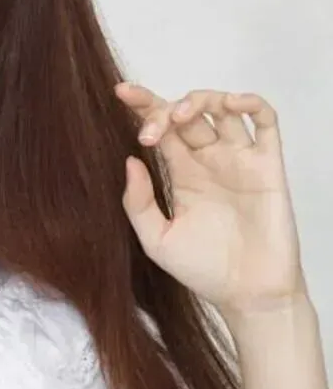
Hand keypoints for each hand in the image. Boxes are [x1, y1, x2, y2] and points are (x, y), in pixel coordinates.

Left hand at [114, 83, 308, 322]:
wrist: (248, 295)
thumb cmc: (205, 270)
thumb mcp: (157, 239)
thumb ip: (139, 202)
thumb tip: (129, 160)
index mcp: (181, 173)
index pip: (160, 127)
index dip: (142, 105)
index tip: (120, 93)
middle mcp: (209, 160)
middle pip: (186, 112)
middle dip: (164, 108)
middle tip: (150, 130)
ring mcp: (238, 159)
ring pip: (223, 108)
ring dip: (201, 99)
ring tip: (182, 115)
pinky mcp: (267, 166)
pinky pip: (265, 123)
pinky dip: (251, 103)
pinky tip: (232, 104)